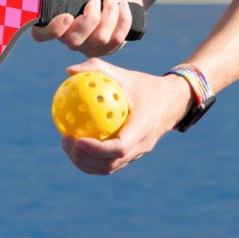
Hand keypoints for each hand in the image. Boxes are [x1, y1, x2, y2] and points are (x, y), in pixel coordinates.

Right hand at [32, 0, 141, 56]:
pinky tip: (123, 7)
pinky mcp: (105, 50)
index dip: (52, 30)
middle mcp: (68, 38)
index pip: (41, 35)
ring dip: (110, 13)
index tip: (67, 16)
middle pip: (74, 41)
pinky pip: (116, 40)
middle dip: (90, 19)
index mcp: (55, 22)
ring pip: (100, 39)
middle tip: (95, 0)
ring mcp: (87, 47)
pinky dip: (123, 19)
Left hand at [60, 58, 194, 174]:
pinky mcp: (133, 155)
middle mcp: (142, 145)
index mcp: (143, 127)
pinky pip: (110, 163)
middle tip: (65, 141)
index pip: (119, 148)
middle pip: (110, 164)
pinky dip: (91, 160)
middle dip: (84, 158)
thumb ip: (97, 69)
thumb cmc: (145, 86)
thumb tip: (68, 71)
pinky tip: (75, 145)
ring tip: (66, 145)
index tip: (76, 139)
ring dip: (85, 162)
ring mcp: (138, 153)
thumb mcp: (124, 74)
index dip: (96, 149)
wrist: (173, 101)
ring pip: (109, 168)